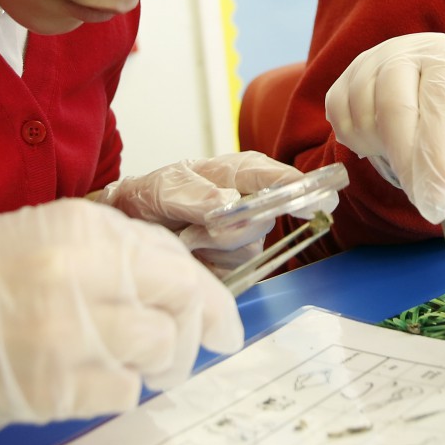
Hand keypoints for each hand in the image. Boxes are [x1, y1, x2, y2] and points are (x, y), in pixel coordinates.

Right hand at [0, 198, 241, 444]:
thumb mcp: (40, 237)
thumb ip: (110, 257)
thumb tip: (182, 292)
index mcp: (81, 229)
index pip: (177, 266)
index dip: (212, 303)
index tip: (224, 328)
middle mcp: (79, 276)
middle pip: (178, 314)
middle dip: (185, 339)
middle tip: (172, 355)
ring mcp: (63, 337)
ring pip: (156, 358)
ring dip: (148, 369)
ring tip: (112, 366)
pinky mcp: (46, 390)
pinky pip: (117, 397)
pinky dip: (109, 394)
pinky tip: (77, 383)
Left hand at [94, 152, 335, 269]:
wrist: (129, 225)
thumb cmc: (149, 196)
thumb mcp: (162, 189)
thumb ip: (193, 194)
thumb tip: (229, 201)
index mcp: (239, 173)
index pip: (278, 179)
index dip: (300, 189)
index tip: (315, 200)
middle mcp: (251, 201)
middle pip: (265, 221)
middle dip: (230, 230)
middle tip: (194, 230)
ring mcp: (246, 234)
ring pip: (250, 249)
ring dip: (213, 248)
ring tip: (185, 237)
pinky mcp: (237, 263)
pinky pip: (236, 271)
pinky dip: (209, 266)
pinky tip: (193, 254)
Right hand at [324, 33, 444, 223]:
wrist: (443, 91)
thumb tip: (441, 193)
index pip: (438, 107)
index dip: (438, 158)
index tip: (440, 200)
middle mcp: (404, 52)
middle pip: (392, 108)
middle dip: (407, 161)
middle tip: (423, 199)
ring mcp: (368, 64)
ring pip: (362, 118)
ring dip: (384, 152)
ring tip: (410, 157)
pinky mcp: (343, 81)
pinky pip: (339, 119)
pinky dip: (358, 142)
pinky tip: (383, 144)